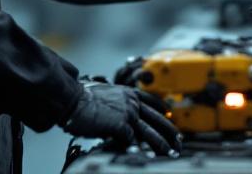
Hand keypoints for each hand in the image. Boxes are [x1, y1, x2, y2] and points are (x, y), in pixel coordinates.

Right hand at [61, 82, 180, 155]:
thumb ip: (119, 104)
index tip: (170, 116)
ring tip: (170, 153)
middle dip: (170, 132)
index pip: (153, 101)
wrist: (72, 99)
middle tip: (179, 141)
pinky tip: (145, 157)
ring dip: (162, 144)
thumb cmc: (83, 100)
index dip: (163, 111)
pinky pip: (132, 141)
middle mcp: (132, 102)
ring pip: (151, 132)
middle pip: (157, 119)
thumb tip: (125, 117)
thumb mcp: (107, 95)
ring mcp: (128, 114)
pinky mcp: (121, 125)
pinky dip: (138, 150)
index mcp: (130, 93)